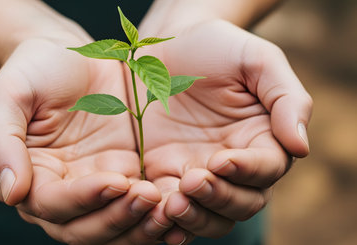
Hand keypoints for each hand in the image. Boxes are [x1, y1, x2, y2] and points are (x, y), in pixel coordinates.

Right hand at [0, 37, 164, 244]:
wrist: (70, 54)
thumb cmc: (34, 70)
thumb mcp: (8, 96)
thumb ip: (1, 143)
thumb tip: (11, 193)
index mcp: (30, 177)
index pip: (52, 206)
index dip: (83, 200)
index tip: (116, 181)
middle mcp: (63, 190)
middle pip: (86, 228)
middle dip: (118, 219)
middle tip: (149, 198)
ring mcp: (96, 185)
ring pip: (116, 226)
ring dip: (141, 225)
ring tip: (168, 206)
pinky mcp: (125, 173)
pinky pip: (140, 206)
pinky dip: (157, 213)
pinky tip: (178, 204)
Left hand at [129, 20, 311, 240]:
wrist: (165, 47)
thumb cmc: (216, 48)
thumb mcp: (257, 60)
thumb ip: (286, 99)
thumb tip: (301, 147)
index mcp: (261, 139)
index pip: (267, 169)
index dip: (247, 171)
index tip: (222, 160)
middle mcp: (233, 163)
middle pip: (241, 202)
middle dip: (219, 198)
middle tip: (192, 182)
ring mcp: (198, 172)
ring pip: (209, 214)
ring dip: (194, 217)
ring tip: (172, 204)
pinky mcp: (165, 174)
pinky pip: (170, 207)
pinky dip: (166, 220)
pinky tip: (156, 216)